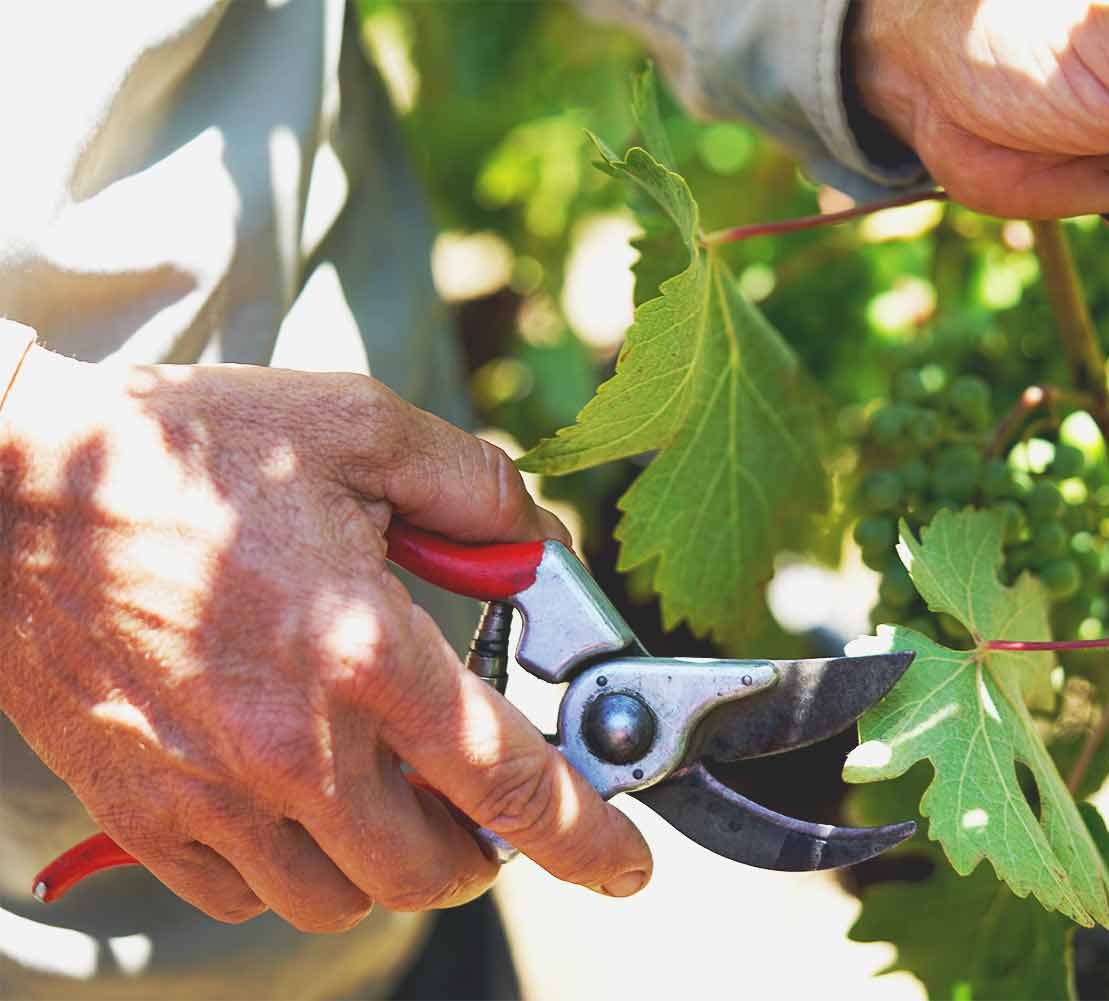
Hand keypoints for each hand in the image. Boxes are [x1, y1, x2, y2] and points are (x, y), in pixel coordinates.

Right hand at [0, 348, 651, 930]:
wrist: (11, 487)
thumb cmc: (182, 451)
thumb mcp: (358, 427)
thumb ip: (475, 487)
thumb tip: (535, 544)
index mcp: (364, 652)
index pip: (510, 783)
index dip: (588, 839)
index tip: (626, 868)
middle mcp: (294, 747)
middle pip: (429, 871)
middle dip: (479, 850)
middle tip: (481, 801)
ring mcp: (211, 795)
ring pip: (337, 898)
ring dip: (383, 860)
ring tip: (382, 789)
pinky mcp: (142, 813)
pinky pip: (241, 895)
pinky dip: (287, 866)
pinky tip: (289, 794)